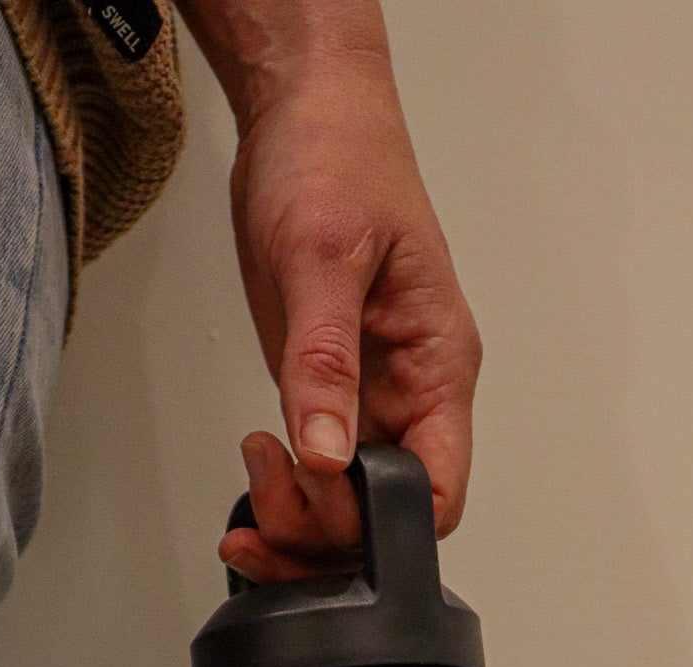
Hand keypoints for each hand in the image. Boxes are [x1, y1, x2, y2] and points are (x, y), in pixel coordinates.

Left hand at [217, 54, 480, 582]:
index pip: (438, 492)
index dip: (383, 524)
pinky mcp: (329, 390)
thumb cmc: (338, 160)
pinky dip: (284, 490)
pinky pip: (318, 471)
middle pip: (388, 516)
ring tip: (254, 475)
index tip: (322, 503)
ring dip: (298, 518)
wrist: (305, 111)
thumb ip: (325, 367)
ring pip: (349, 504)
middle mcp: (412, 395)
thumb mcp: (323, 260)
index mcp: (438, 368)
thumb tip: (328, 456)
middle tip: (267, 495)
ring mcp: (370, 398)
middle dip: (325, 528)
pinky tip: (254, 471)